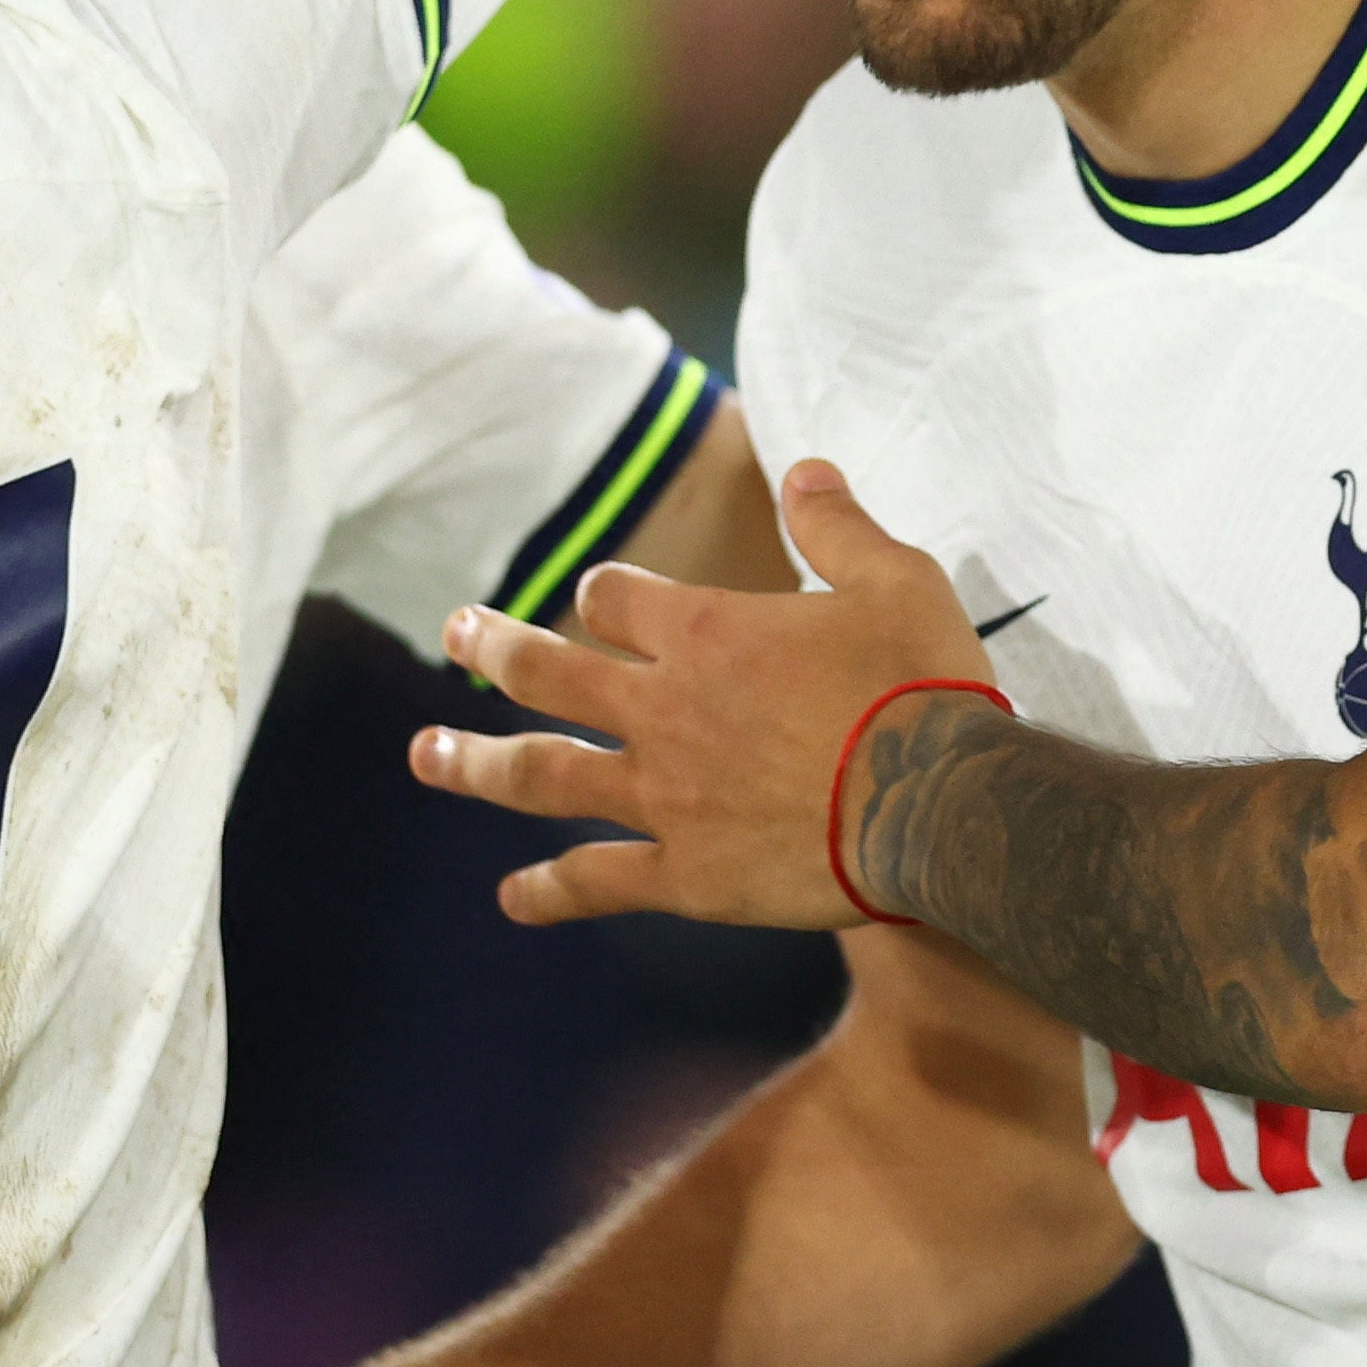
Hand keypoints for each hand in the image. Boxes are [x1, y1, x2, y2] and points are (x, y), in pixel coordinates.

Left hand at [414, 462, 992, 929]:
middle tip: (455, 633)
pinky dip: (549, 891)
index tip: (603, 599)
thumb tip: (803, 470)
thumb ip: (838, 525)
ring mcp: (663, 795)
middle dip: (494, 650)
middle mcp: (663, 708)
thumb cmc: (925, 685)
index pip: (616, 598)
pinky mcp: (686, 873)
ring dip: (476, 765)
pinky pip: (599, 880)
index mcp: (705, 632)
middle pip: (549, 672)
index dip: (607, 595)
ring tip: (425, 756)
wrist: (941, 805)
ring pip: (544, 774)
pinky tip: (511, 896)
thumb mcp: (899, 578)